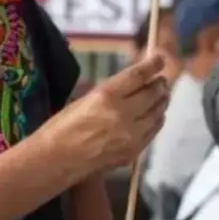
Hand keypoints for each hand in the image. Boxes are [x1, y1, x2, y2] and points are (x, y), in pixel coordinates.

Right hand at [41, 55, 169, 171]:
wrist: (55, 160)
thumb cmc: (61, 127)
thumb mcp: (83, 100)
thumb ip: (109, 93)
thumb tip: (131, 85)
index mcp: (106, 96)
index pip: (137, 76)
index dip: (152, 65)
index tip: (160, 59)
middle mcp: (122, 114)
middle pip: (151, 94)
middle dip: (159, 84)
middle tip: (162, 80)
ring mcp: (130, 135)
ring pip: (156, 113)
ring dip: (161, 102)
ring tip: (163, 95)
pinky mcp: (133, 151)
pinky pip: (152, 132)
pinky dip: (157, 121)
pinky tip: (157, 116)